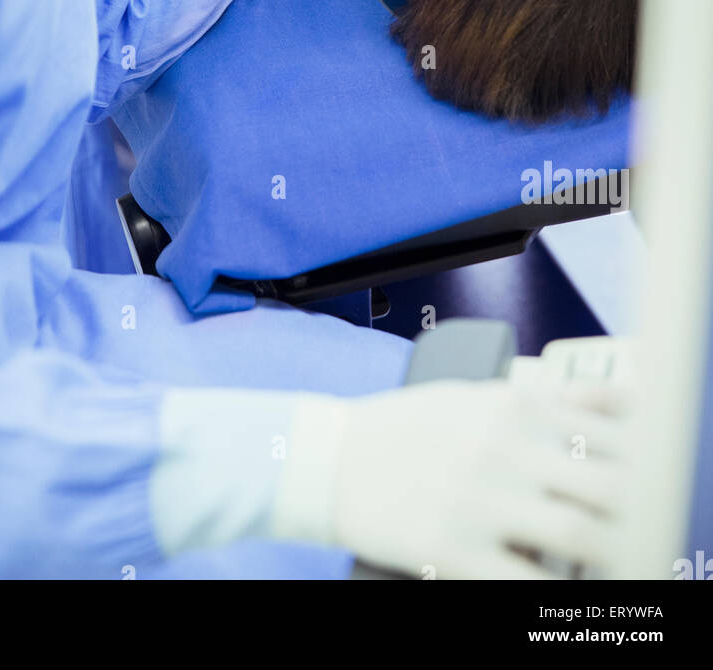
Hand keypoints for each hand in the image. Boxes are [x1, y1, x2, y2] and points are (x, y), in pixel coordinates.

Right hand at [331, 378, 627, 578]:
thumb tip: (613, 402)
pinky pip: (531, 584)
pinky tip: (571, 591)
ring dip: (613, 550)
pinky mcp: (457, 551)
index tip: (658, 476)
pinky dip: (562, 594)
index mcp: (513, 406)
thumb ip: (540, 401)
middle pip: (610, 482)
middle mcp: (506, 449)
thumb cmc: (404, 427)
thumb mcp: (473, 394)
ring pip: (583, 532)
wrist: (330, 459)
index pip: (610, 428)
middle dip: (639, 508)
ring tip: (621, 559)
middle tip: (647, 524)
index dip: (647, 457)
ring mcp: (484, 502)